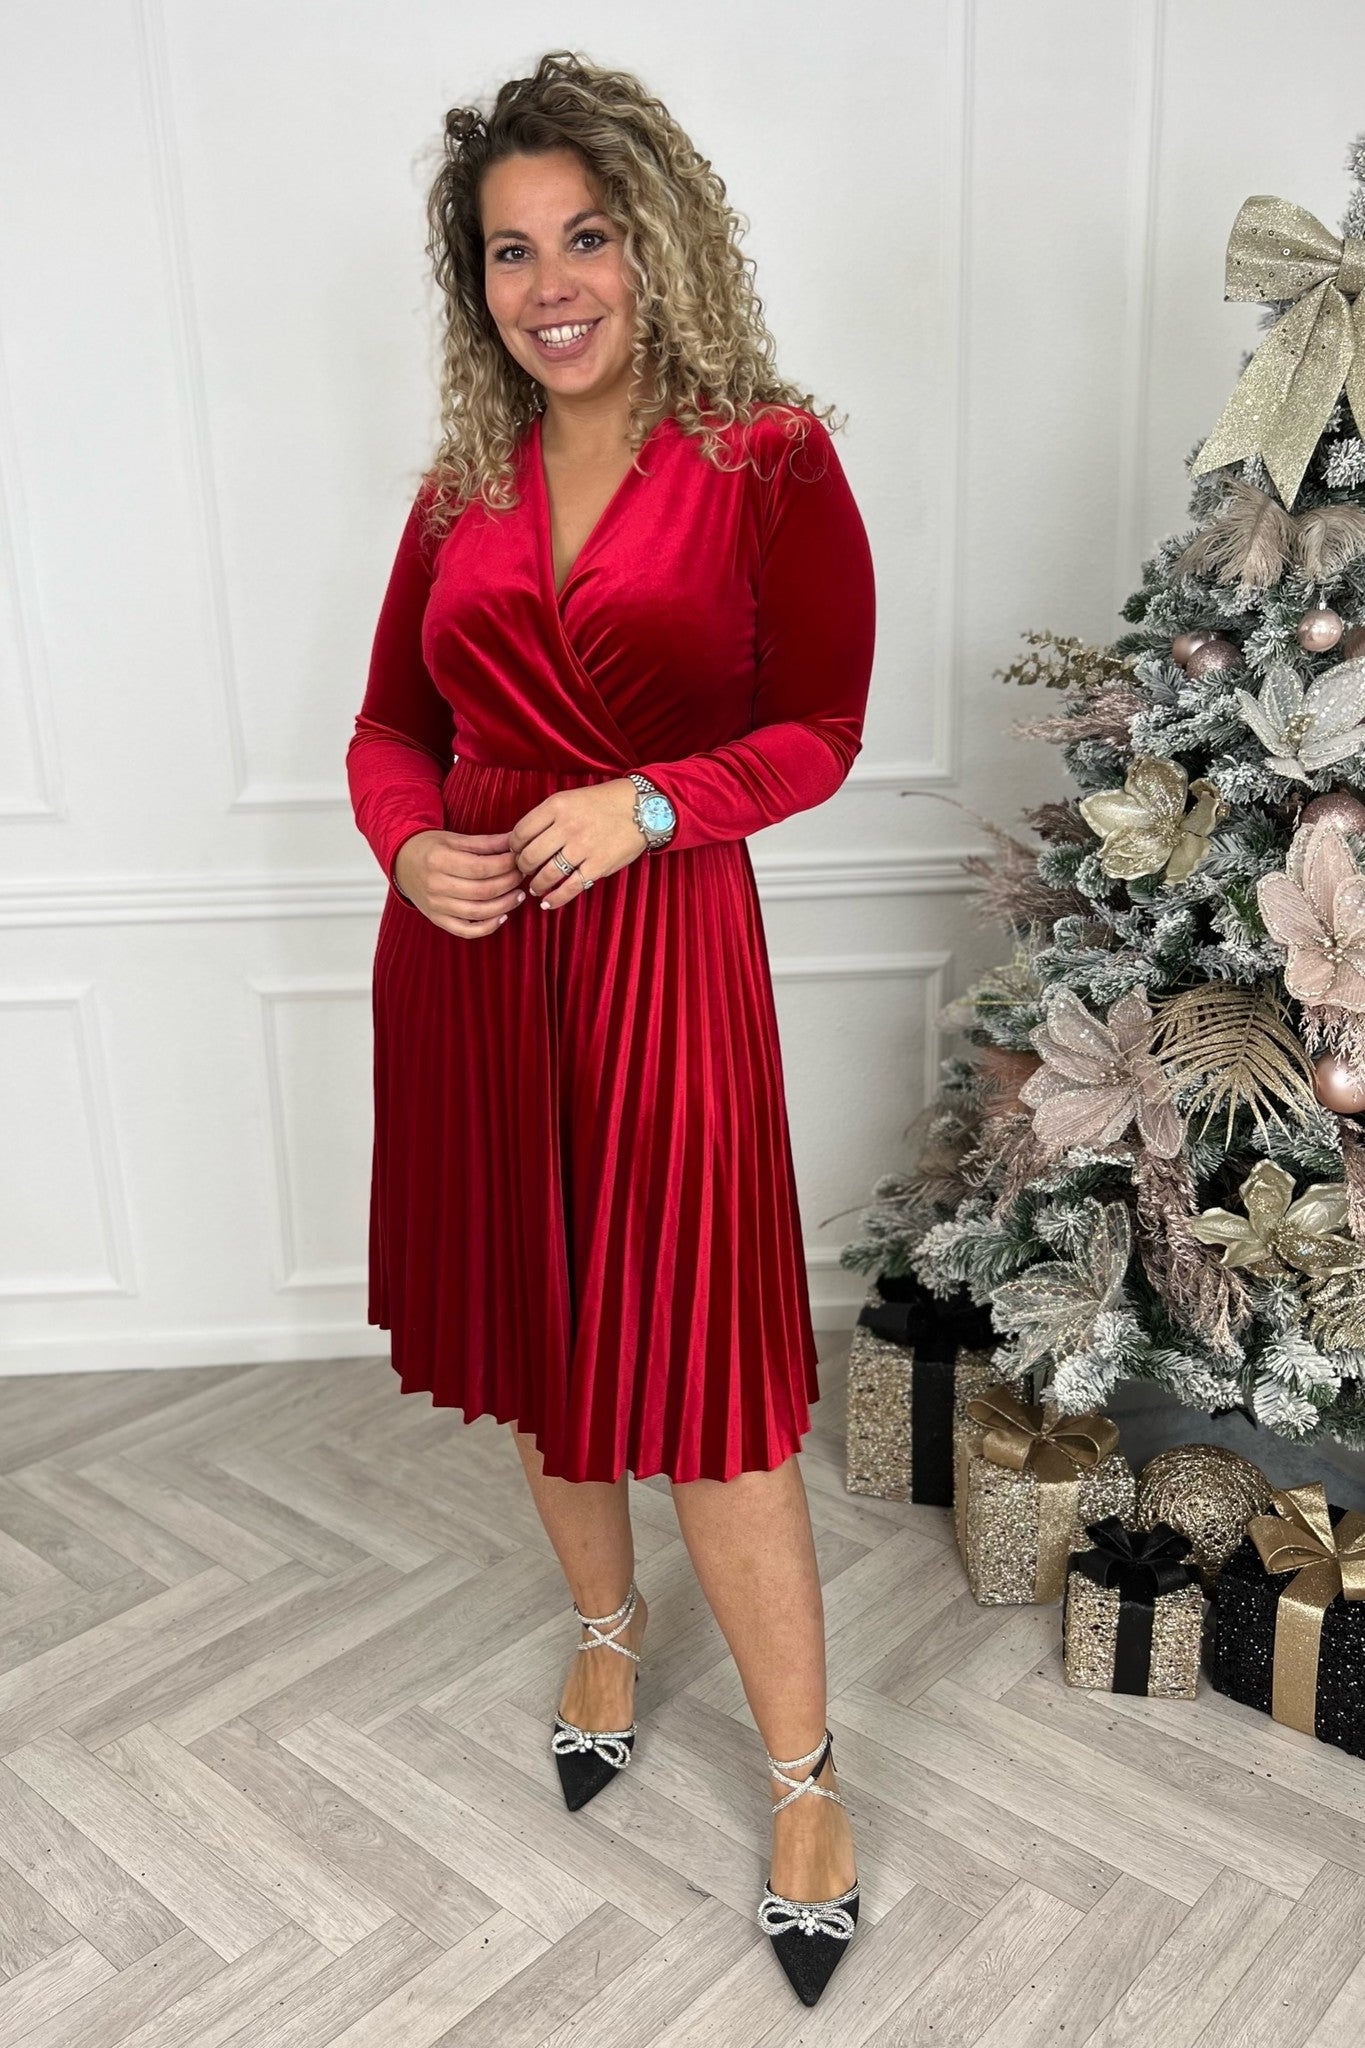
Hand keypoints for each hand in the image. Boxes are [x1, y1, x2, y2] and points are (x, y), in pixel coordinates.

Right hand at [392, 829, 526, 937]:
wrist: (402, 863)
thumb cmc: (432, 848)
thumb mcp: (455, 839)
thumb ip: (486, 842)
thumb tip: (515, 841)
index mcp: (439, 860)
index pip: (481, 867)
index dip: (506, 865)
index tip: (519, 859)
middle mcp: (435, 885)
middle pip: (482, 891)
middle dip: (509, 883)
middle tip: (522, 876)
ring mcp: (435, 906)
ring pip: (478, 912)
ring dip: (504, 905)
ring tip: (519, 895)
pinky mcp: (437, 920)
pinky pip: (466, 931)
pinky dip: (487, 927)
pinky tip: (502, 916)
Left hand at [510, 778, 648, 906]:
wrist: (641, 808)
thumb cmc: (602, 803)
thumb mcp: (569, 798)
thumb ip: (546, 817)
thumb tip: (521, 842)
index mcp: (556, 806)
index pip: (520, 832)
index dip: (513, 847)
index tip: (517, 852)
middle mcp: (567, 826)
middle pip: (529, 855)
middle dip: (522, 868)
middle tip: (524, 871)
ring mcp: (583, 847)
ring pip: (547, 874)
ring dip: (536, 885)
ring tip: (535, 888)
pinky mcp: (598, 865)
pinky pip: (570, 888)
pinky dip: (555, 899)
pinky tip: (548, 902)